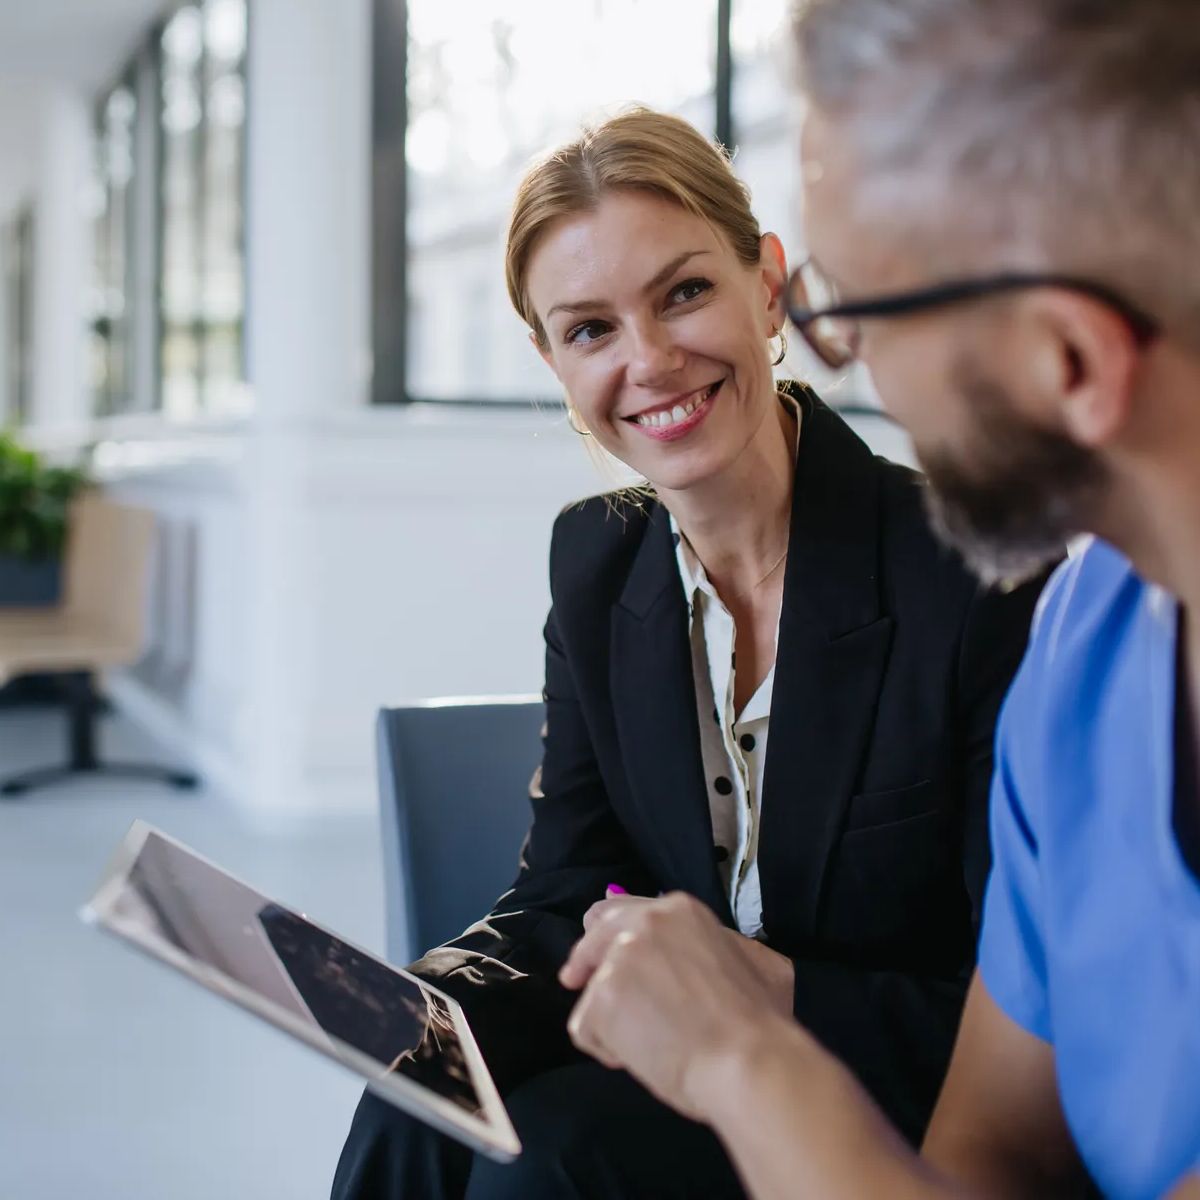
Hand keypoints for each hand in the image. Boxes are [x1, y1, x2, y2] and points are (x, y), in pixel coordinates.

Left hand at [560, 891, 800, 1122]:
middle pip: (594, 937)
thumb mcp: (742, 959)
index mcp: (679, 909)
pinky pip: (584, 1028)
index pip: (622, 910)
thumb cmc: (759, 1020)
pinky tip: (640, 1058)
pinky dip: (605, 1048)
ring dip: (611, 1018)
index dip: (605, 934)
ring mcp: (619, 958)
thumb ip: (702, 948)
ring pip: (593, 990)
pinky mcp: (601, 999)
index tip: (596, 953)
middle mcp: (644, 923)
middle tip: (575, 982)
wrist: (749, 1059)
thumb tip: (683, 959)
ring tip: (651, 1044)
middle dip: (585, 962)